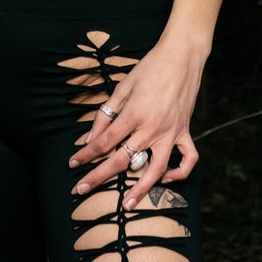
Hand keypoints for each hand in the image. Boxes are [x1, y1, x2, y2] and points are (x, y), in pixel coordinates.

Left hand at [66, 37, 204, 210]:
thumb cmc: (150, 67)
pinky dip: (179, 173)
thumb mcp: (123, 85)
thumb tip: (91, 137)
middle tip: (81, 189)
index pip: (104, 141)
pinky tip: (165, 178)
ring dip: (141, 189)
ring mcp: (171, 132)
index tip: (73, 164)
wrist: (182, 56)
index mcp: (134, 114)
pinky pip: (187, 159)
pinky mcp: (185, 132)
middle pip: (123, 159)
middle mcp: (152, 127)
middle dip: (99, 176)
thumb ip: (106, 112)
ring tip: (127, 205)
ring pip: (155, 169)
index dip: (86, 155)